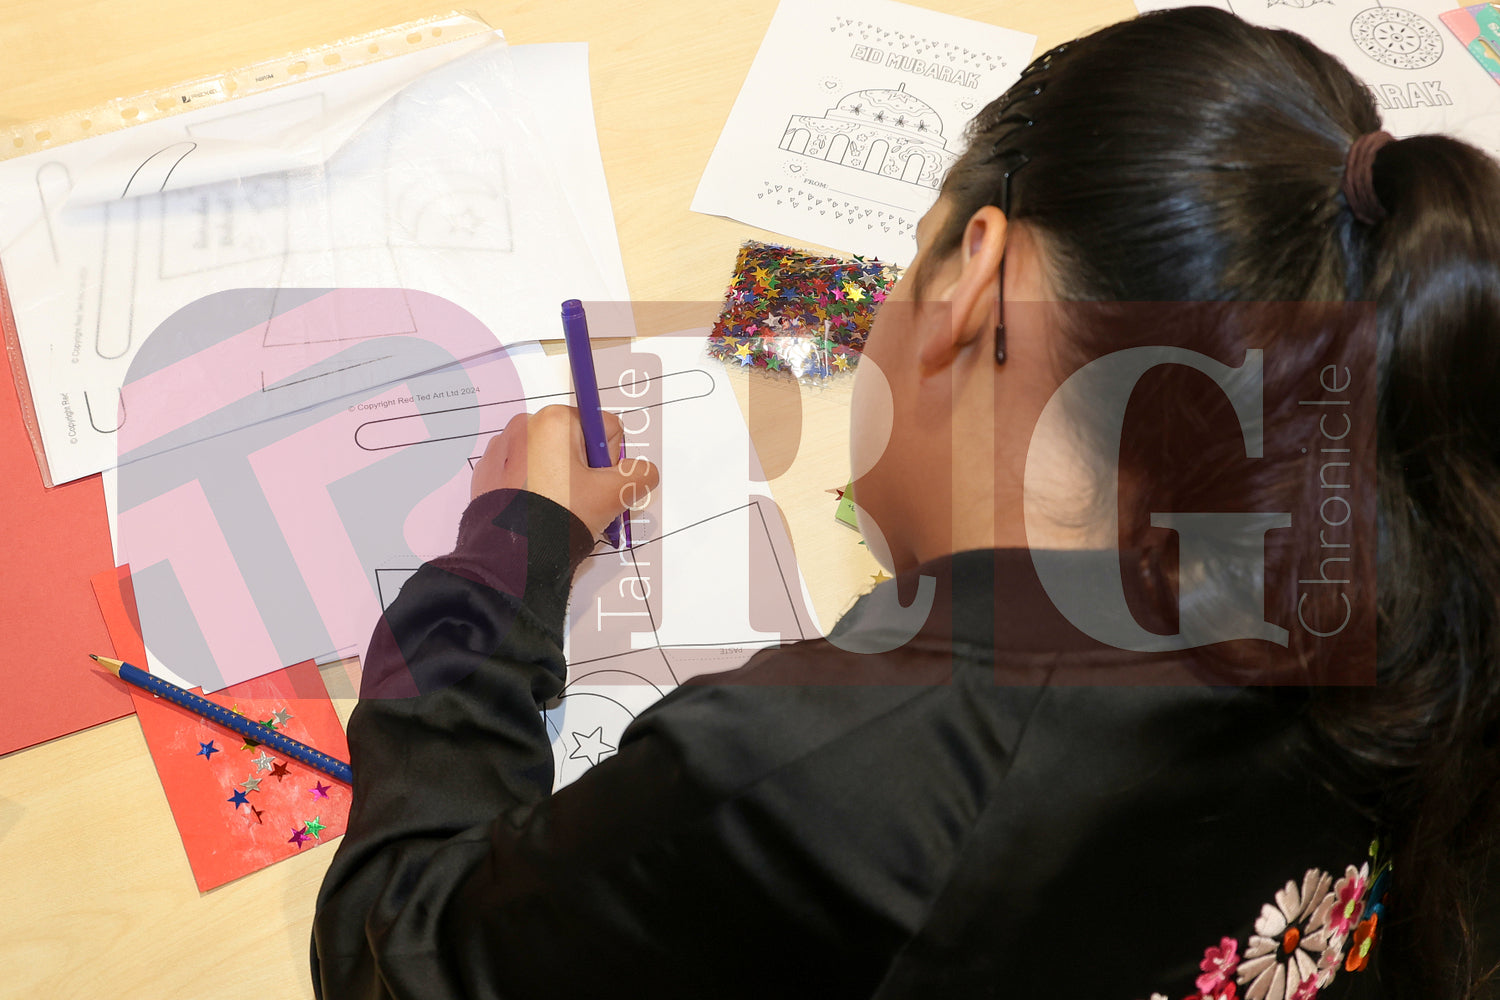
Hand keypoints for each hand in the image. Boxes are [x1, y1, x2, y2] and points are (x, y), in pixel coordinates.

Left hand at [471, 406, 659, 537]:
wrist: (510, 556)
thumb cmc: (561, 515)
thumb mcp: (612, 495)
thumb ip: (638, 476)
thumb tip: (643, 472)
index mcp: (555, 419)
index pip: (606, 429)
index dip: (610, 461)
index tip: (597, 486)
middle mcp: (525, 424)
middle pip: (577, 443)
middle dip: (584, 471)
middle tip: (580, 502)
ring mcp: (502, 447)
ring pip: (551, 459)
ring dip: (560, 480)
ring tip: (556, 508)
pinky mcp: (488, 471)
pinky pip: (525, 472)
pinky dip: (534, 487)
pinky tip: (535, 510)